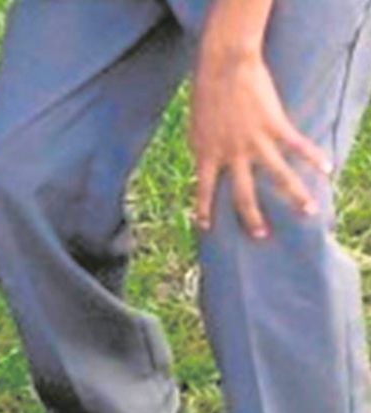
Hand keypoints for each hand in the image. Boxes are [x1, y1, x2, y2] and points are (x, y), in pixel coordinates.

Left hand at [191, 44, 330, 237]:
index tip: (204, 227)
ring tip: (309, 212)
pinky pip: (297, 146)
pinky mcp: (275, 125)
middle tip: (260, 235)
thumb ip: (203, 151)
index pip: (202, 189)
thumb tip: (204, 170)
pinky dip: (314, 157)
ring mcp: (255, 141)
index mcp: (206, 154)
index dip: (203, 209)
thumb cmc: (206, 94)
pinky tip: (327, 168)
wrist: (225, 65)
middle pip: (242, 193)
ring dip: (295, 196)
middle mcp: (230, 153)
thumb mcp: (196, 128)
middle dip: (251, 217)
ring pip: (278, 176)